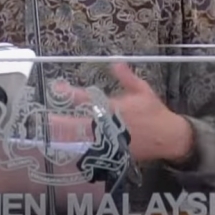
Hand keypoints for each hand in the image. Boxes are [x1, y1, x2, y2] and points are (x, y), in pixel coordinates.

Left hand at [55, 62, 193, 162]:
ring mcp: (110, 141)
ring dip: (66, 138)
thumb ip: (126, 76)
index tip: (57, 88)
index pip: (87, 99)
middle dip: (62, 123)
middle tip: (46, 121)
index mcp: (113, 108)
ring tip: (50, 136)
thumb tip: (115, 61)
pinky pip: (93, 153)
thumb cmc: (154, 111)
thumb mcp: (142, 90)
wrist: (168, 137)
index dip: (70, 93)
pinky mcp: (113, 153)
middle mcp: (109, 125)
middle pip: (80, 125)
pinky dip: (80, 150)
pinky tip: (67, 150)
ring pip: (84, 141)